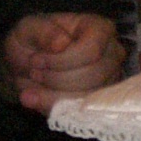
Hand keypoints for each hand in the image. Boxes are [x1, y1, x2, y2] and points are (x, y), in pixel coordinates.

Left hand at [3, 12, 126, 114]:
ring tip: (35, 84)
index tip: (36, 60)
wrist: (28, 64)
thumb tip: (62, 43)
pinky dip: (55, 108)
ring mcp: (110, 79)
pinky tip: (37, 100)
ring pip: (87, 97)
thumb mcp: (29, 28)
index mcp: (99, 28)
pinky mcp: (100, 101)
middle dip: (56, 79)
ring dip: (54, 95)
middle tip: (34, 73)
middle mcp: (112, 53)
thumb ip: (44, 32)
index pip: (91, 50)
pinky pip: (81, 112)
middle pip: (92, 76)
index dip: (61, 60)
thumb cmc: (34, 40)